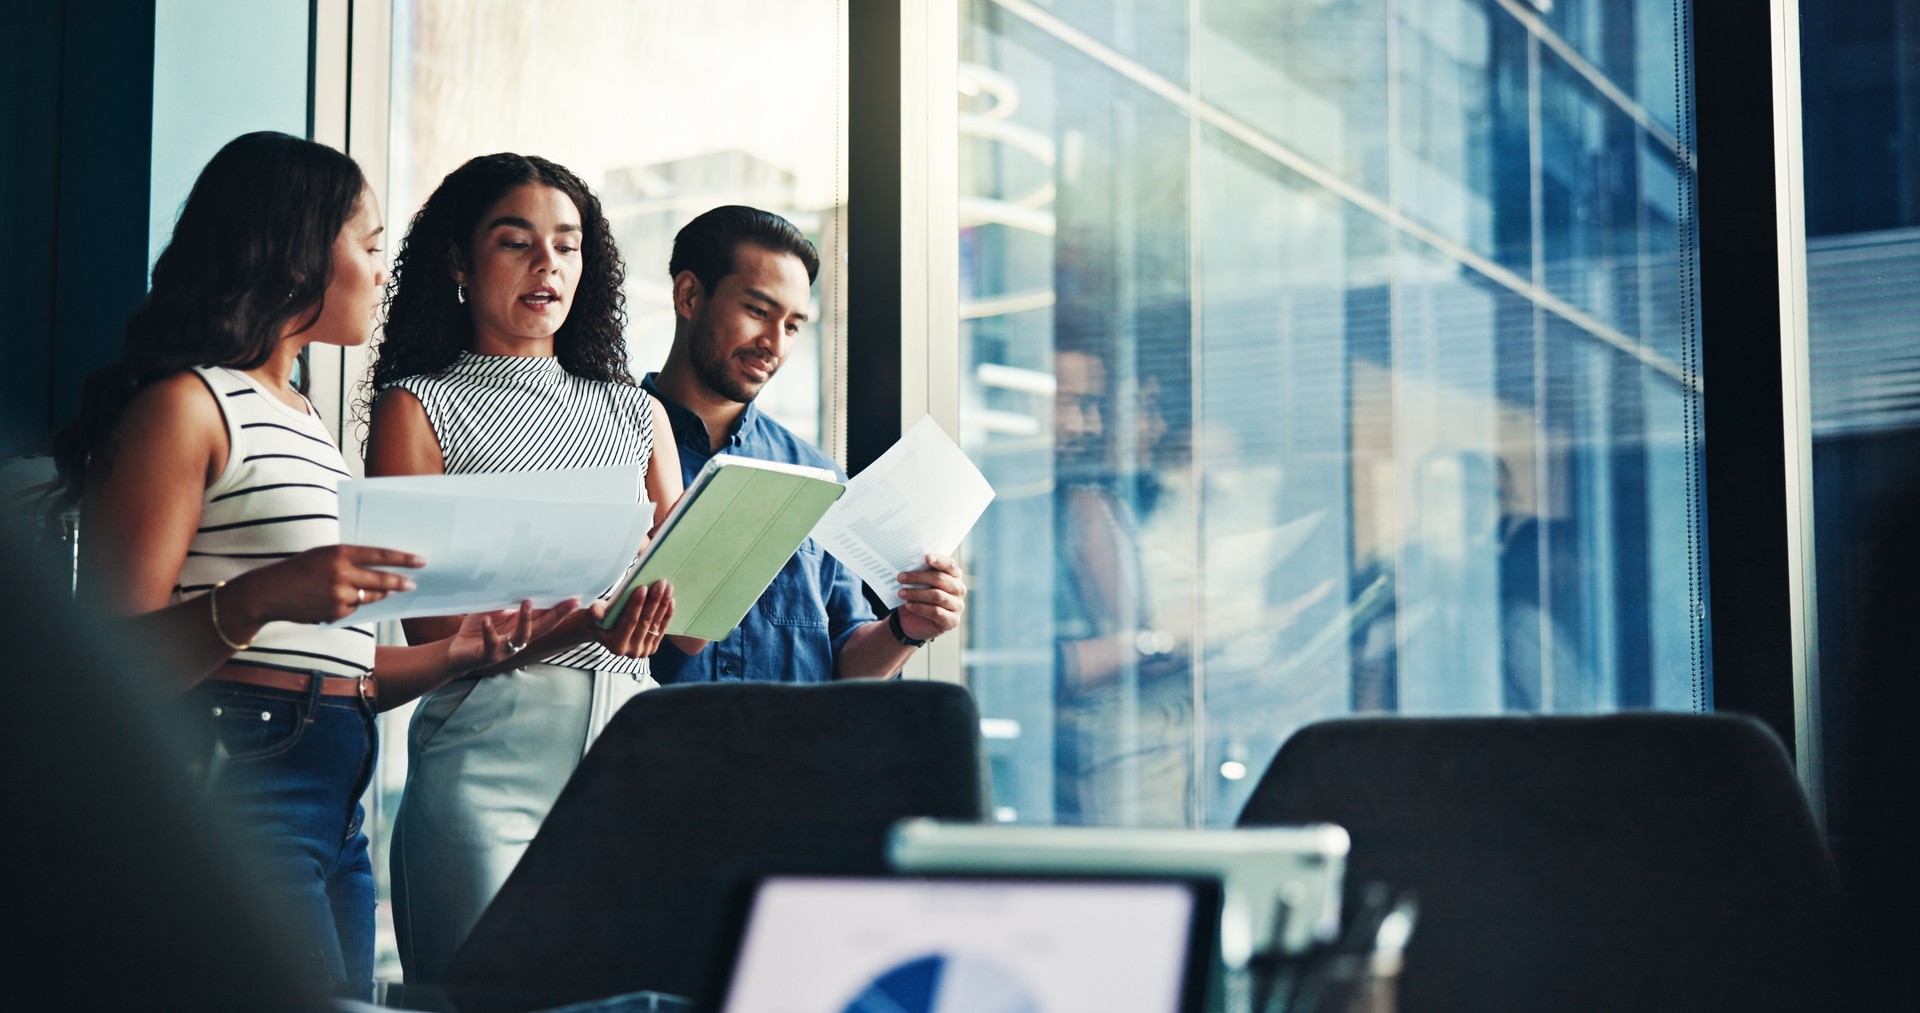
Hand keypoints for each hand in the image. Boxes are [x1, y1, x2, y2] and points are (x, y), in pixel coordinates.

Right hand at [229, 544, 423, 625]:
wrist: (269, 592)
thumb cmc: (299, 568)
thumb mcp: (324, 554)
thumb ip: (349, 558)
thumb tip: (381, 564)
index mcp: (339, 552)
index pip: (380, 555)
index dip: (403, 559)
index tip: (422, 561)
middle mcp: (341, 573)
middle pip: (381, 579)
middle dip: (400, 582)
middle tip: (414, 583)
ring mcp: (338, 596)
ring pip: (370, 596)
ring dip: (380, 594)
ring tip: (389, 590)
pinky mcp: (334, 613)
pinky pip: (354, 609)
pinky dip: (354, 604)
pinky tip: (344, 600)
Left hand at [446, 598, 582, 673]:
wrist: (457, 651)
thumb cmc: (480, 627)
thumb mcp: (496, 610)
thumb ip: (509, 600)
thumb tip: (521, 579)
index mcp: (523, 626)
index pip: (546, 617)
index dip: (562, 609)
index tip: (577, 597)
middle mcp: (519, 639)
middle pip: (543, 627)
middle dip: (558, 615)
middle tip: (571, 602)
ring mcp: (505, 649)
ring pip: (521, 637)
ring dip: (525, 621)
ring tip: (526, 602)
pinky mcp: (487, 654)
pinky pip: (491, 644)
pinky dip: (489, 632)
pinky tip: (486, 621)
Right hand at [581, 579, 674, 658]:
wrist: (601, 633)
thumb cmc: (595, 621)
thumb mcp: (589, 617)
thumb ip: (593, 614)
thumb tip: (596, 610)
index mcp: (615, 645)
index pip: (629, 621)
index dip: (636, 604)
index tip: (643, 587)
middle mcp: (631, 651)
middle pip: (645, 622)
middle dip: (654, 601)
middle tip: (660, 583)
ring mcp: (643, 651)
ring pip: (655, 624)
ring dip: (663, 604)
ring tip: (667, 588)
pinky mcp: (652, 647)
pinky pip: (661, 628)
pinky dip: (666, 614)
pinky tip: (671, 600)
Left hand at [895, 553, 966, 641]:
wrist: (913, 621)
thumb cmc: (917, 596)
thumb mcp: (918, 583)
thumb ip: (919, 572)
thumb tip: (909, 563)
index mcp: (954, 575)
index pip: (950, 565)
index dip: (939, 560)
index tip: (926, 557)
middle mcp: (959, 589)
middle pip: (940, 579)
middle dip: (918, 577)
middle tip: (900, 578)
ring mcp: (958, 606)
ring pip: (937, 596)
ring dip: (916, 593)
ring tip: (901, 593)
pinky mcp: (952, 621)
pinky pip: (936, 612)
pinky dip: (920, 607)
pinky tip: (908, 605)